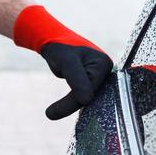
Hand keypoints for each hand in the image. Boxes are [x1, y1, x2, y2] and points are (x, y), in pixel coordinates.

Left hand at [14, 5, 112, 119]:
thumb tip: (86, 100)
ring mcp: (99, 78)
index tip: (51, 112)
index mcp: (104, 64)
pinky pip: (83, 97)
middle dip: (73, 104)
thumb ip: (77, 80)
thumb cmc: (60, 48)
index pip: (91, 90)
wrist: (53, 41)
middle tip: (49, 113)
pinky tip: (56, 109)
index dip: (74, 101)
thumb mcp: (67, 63)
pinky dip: (71, 103)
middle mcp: (105, 72)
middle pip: (91, 96)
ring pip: (86, 99)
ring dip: (70, 105)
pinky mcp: (92, 83)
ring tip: (50, 112)